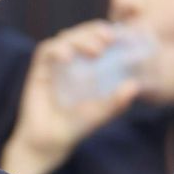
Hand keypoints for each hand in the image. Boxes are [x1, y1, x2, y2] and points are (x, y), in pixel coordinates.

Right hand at [1, 21, 141, 173]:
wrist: (50, 141)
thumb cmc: (76, 125)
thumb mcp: (101, 113)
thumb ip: (116, 101)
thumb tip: (134, 85)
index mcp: (88, 65)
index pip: (97, 39)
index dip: (107, 32)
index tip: (122, 35)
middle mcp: (71, 60)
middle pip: (81, 33)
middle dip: (95, 31)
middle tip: (109, 39)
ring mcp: (54, 64)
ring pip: (64, 38)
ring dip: (80, 38)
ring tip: (96, 51)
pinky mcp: (39, 70)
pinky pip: (46, 52)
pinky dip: (58, 50)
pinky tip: (68, 58)